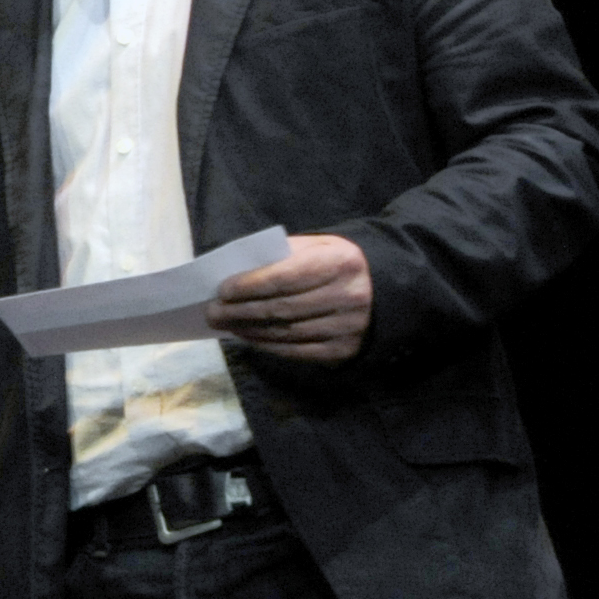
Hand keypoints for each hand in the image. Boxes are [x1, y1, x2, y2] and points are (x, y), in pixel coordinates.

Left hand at [205, 235, 372, 362]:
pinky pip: (298, 351)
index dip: (249, 286)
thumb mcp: (318, 246)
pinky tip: (249, 338)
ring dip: (249, 331)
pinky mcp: (344, 350)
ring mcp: (347, 327)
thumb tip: (237, 274)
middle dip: (240, 311)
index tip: (221, 291)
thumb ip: (282, 256)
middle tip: (212, 312)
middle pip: (281, 309)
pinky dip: (269, 346)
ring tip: (226, 325)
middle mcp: (346, 296)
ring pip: (286, 333)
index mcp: (338, 263)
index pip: (284, 278)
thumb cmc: (338, 262)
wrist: (386, 289)